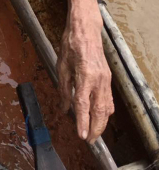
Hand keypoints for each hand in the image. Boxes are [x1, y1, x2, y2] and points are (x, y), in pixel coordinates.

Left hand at [58, 0, 113, 142]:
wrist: (86, 29)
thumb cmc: (71, 44)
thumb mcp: (61, 66)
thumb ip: (63, 89)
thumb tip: (64, 107)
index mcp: (84, 75)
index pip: (83, 104)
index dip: (82, 122)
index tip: (81, 135)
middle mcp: (98, 79)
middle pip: (99, 110)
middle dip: (95, 128)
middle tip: (89, 141)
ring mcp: (105, 79)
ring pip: (106, 107)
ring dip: (101, 122)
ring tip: (94, 133)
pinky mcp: (108, 78)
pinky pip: (108, 99)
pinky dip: (106, 111)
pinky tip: (102, 117)